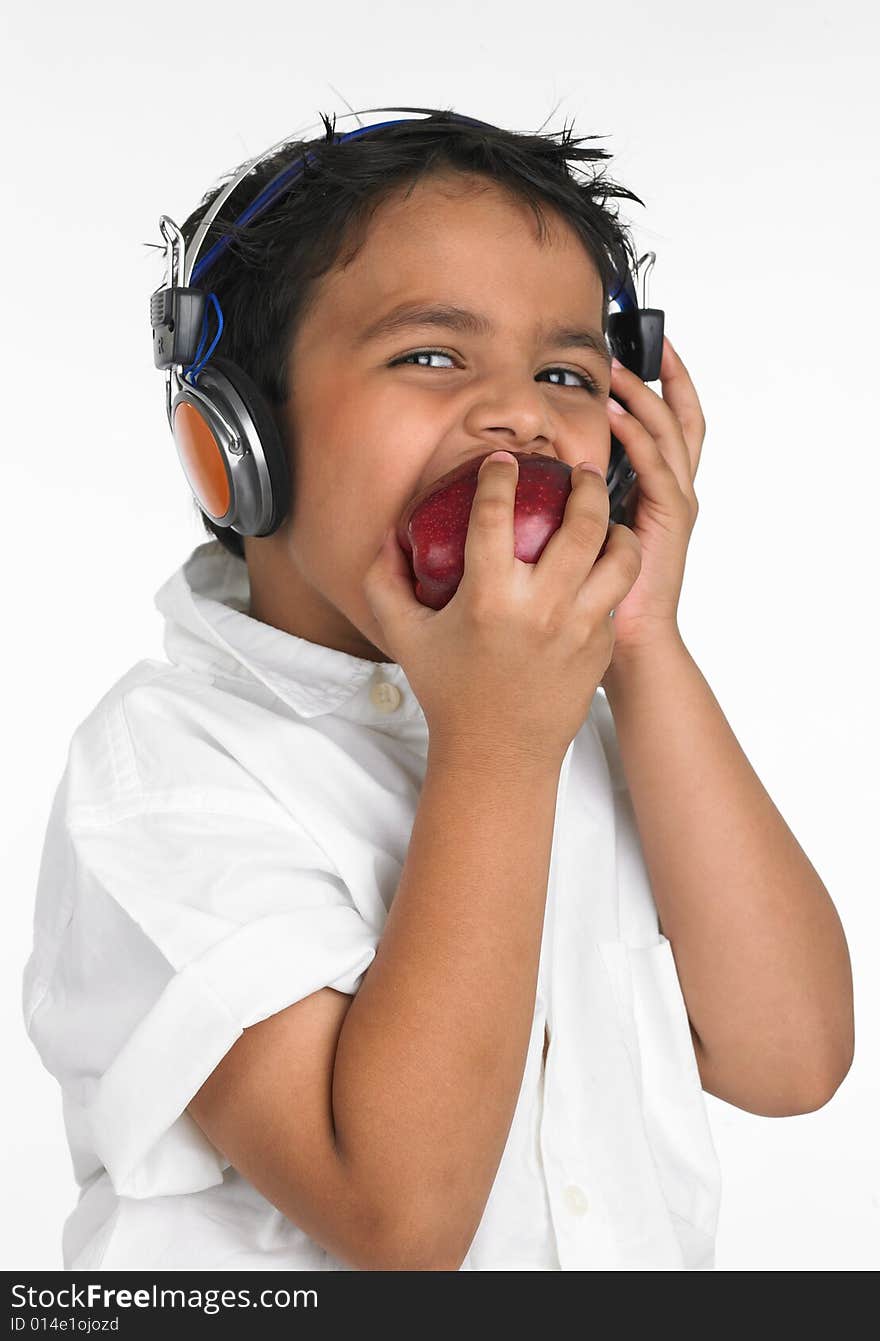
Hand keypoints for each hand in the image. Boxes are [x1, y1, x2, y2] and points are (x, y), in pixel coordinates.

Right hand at [363, 452, 641, 770]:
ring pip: (620, 557)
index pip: (495, 513)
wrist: (498, 753)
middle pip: (580, 523)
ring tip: (604, 515)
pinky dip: (614, 570)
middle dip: (584, 485)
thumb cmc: (450, 692)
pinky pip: (617, 594)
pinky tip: (602, 561)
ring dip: (615, 526)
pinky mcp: (599, 645)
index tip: (503, 462)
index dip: (499, 476)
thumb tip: (388, 536)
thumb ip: (385, 582)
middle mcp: (540, 608)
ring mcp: (578, 627)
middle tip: (579, 472)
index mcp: (488, 598)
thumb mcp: (405, 636)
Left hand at [602, 334, 704, 672]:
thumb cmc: (601, 590)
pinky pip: (656, 466)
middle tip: (629, 341)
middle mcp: (674, 487)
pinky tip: (614, 416)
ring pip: (669, 430)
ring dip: (642, 395)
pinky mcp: (670, 518)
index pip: (669, 421)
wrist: (628, 640)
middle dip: (660, 374)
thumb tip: (531, 466)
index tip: (637, 348)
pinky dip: (637, 437)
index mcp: (659, 487)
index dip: (661, 382)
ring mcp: (676, 500)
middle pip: (680, 414)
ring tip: (614, 369)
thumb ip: (575, 498)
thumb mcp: (587, 532)